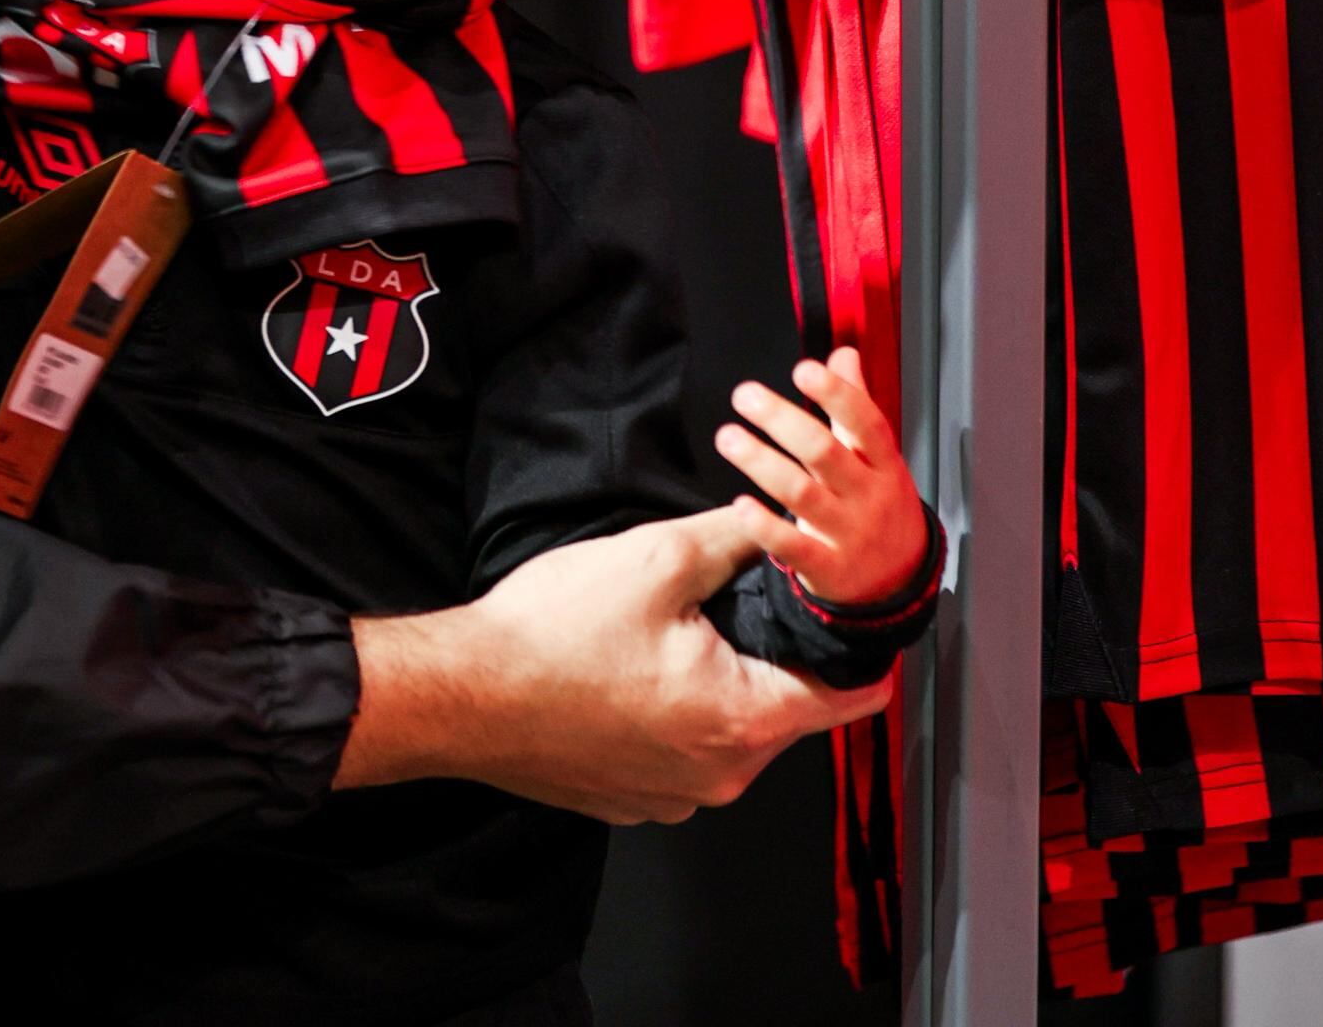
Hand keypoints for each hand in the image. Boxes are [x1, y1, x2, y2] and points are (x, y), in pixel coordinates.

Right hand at [335, 502, 888, 823]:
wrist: (462, 696)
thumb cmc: (550, 637)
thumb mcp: (656, 557)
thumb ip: (736, 539)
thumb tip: (779, 522)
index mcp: (745, 718)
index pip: (849, 695)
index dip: (859, 649)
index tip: (856, 620)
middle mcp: (721, 774)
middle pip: (785, 709)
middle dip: (770, 654)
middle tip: (732, 602)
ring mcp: (675, 797)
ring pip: (730, 731)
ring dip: (717, 684)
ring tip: (667, 634)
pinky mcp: (634, 801)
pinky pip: (681, 755)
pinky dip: (672, 716)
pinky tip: (630, 673)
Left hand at [714, 348, 930, 609]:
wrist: (898, 581)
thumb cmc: (880, 506)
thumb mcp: (879, 457)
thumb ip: (857, 404)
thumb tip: (843, 354)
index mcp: (883, 464)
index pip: (866, 423)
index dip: (837, 395)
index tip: (804, 370)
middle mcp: (868, 495)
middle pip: (825, 453)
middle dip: (783, 421)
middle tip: (745, 395)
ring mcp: (849, 534)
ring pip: (802, 495)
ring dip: (762, 463)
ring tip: (728, 437)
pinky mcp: (827, 568)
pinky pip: (794, 547)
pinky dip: (766, 526)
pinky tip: (741, 504)